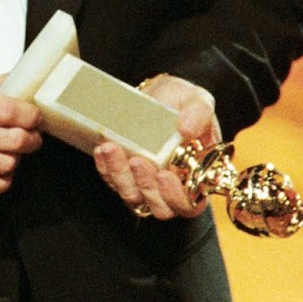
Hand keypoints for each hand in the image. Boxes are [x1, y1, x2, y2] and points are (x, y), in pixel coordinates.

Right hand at [0, 76, 41, 198]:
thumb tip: (21, 79)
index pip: (8, 110)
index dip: (30, 115)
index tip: (35, 117)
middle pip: (13, 140)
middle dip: (31, 139)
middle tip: (31, 136)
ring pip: (7, 164)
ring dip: (16, 159)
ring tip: (10, 152)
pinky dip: (2, 180)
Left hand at [93, 73, 220, 220]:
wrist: (156, 94)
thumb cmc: (182, 103)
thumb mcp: (198, 100)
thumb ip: (200, 113)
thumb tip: (187, 129)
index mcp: (197, 175)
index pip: (190, 203)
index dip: (177, 196)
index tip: (164, 175)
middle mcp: (171, 187)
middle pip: (159, 207)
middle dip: (146, 186)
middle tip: (137, 160)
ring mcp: (145, 183)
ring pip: (132, 196)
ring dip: (120, 175)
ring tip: (112, 148)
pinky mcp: (123, 176)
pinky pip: (112, 181)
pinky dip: (105, 168)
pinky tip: (103, 149)